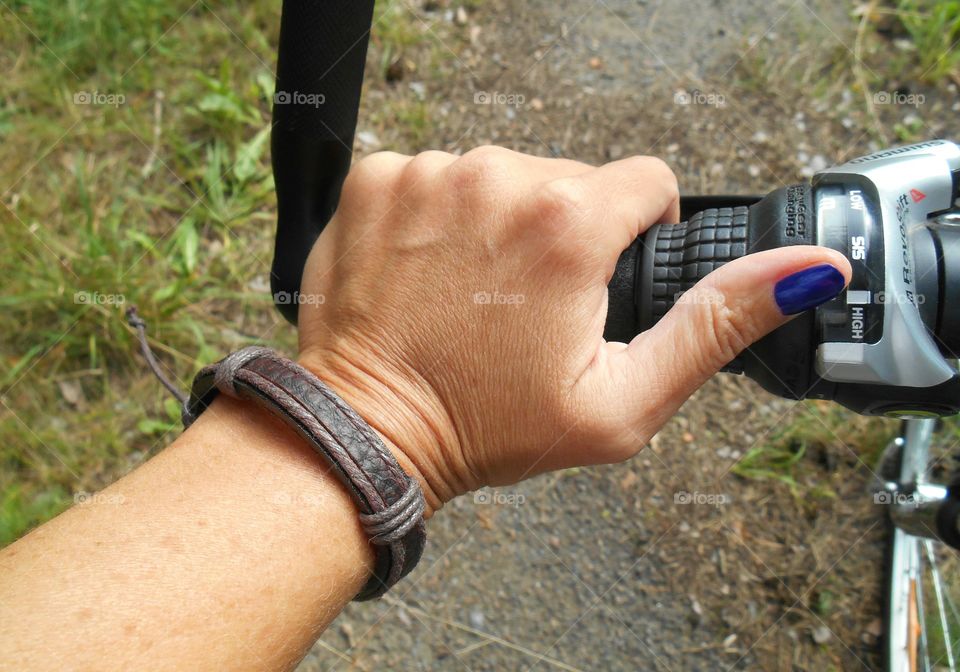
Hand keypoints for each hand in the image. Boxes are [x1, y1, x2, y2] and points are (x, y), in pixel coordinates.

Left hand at [296, 146, 849, 513]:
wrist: (367, 432)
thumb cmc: (486, 427)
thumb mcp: (623, 399)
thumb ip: (717, 325)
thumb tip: (807, 270)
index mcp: (568, 225)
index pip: (645, 181)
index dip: (639, 231)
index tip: (605, 277)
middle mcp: (497, 178)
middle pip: (569, 179)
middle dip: (565, 233)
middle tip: (530, 305)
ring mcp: (428, 174)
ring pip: (501, 176)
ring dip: (499, 225)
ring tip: (475, 295)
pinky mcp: (376, 180)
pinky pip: (434, 177)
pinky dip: (439, 218)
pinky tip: (429, 275)